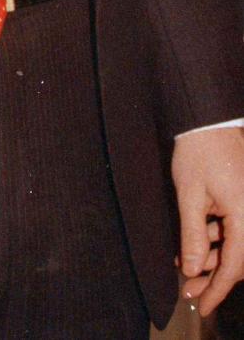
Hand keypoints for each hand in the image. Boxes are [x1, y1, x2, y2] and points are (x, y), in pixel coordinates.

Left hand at [171, 125, 243, 315]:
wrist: (207, 117)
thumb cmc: (198, 150)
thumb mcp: (189, 194)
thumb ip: (193, 235)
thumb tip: (193, 270)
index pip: (235, 265)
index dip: (218, 290)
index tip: (202, 306)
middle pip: (238, 259)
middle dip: (213, 278)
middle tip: (189, 291)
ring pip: (236, 246)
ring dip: (213, 260)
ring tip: (185, 271)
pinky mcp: (243, 200)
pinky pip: (234, 229)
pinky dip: (216, 241)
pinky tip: (194, 248)